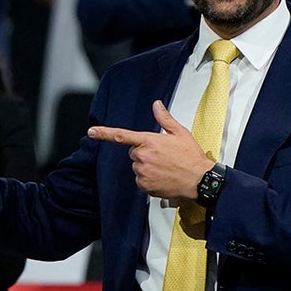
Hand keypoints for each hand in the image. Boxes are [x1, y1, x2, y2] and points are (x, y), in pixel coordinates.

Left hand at [88, 100, 211, 199]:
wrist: (199, 180)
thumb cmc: (191, 156)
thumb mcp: (180, 133)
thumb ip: (165, 118)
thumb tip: (156, 104)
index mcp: (149, 141)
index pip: (122, 136)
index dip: (104, 133)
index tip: (91, 132)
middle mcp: (142, 156)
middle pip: (133, 153)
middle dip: (144, 153)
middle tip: (162, 156)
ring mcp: (142, 172)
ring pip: (137, 167)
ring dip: (147, 167)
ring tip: (165, 168)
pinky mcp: (144, 185)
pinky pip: (140, 180)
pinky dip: (149, 180)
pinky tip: (163, 177)